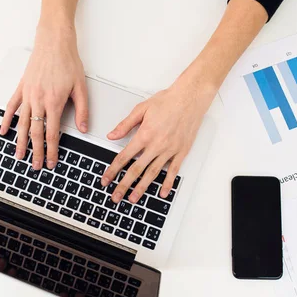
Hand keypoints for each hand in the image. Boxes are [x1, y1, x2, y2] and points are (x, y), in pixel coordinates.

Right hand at [0, 24, 87, 169]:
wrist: (54, 41)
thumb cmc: (68, 61)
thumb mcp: (81, 87)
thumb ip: (82, 110)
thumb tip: (83, 129)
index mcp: (54, 102)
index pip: (52, 133)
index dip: (51, 150)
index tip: (50, 162)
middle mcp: (38, 100)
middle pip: (36, 132)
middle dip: (35, 152)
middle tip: (35, 166)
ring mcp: (28, 94)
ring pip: (22, 123)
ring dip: (20, 141)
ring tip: (19, 155)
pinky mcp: (21, 87)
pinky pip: (12, 107)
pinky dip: (7, 120)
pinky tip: (4, 131)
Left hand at [101, 78, 215, 203]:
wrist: (190, 98)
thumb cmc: (168, 101)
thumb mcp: (141, 109)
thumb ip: (125, 125)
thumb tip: (111, 135)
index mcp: (144, 135)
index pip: (124, 157)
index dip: (113, 170)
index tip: (106, 180)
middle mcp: (156, 145)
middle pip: (136, 170)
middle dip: (124, 185)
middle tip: (115, 197)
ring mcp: (169, 150)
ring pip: (153, 174)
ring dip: (142, 188)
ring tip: (133, 199)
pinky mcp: (181, 152)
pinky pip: (173, 171)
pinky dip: (167, 183)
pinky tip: (162, 193)